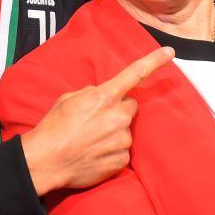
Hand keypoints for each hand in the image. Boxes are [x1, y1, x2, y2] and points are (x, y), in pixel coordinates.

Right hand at [21, 46, 174, 194]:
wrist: (45, 162)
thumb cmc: (53, 128)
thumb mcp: (68, 100)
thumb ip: (93, 93)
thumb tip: (104, 95)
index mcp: (104, 97)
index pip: (135, 73)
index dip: (154, 60)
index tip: (170, 52)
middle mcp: (117, 117)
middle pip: (130, 107)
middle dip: (118, 110)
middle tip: (96, 120)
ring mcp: (121, 140)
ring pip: (125, 130)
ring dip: (113, 132)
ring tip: (90, 140)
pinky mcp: (121, 160)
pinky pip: (122, 150)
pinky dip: (111, 151)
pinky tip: (94, 153)